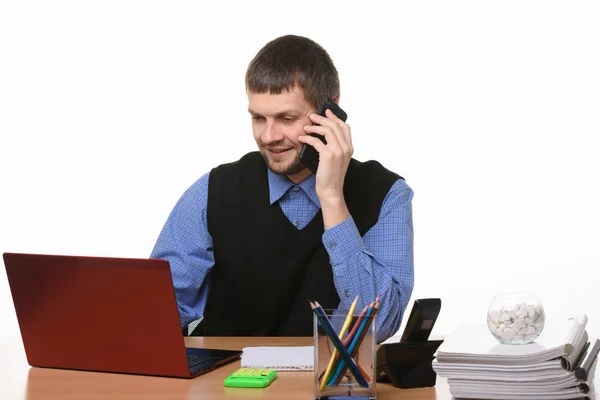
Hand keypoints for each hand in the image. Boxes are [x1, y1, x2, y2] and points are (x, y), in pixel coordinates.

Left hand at [298, 109, 352, 227]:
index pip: (345, 127)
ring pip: (327, 130)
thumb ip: (334, 147)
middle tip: (311, 116)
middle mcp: (346, 148)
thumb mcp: (336, 159)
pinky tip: (301, 138)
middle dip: (322, 118)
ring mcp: (338, 151)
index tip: (326, 111)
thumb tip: (322, 134)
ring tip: (306, 127)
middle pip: (335, 126)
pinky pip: (317, 141)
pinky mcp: (329, 156)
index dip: (335, 117)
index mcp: (349, 148)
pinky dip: (307, 138)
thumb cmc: (331, 176)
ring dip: (314, 126)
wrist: (331, 190)